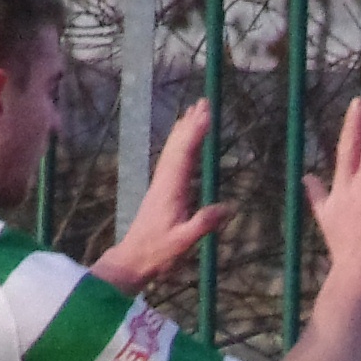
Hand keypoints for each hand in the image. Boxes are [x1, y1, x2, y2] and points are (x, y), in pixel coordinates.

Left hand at [91, 102, 235, 294]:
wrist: (133, 259)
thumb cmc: (158, 253)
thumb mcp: (183, 243)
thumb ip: (203, 224)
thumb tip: (227, 207)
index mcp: (171, 190)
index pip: (184, 155)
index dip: (195, 134)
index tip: (207, 115)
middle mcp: (165, 182)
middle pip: (177, 145)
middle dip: (190, 123)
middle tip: (203, 102)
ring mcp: (162, 185)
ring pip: (173, 150)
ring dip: (184, 129)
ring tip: (195, 111)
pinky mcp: (162, 191)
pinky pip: (172, 160)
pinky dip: (179, 144)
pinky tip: (183, 140)